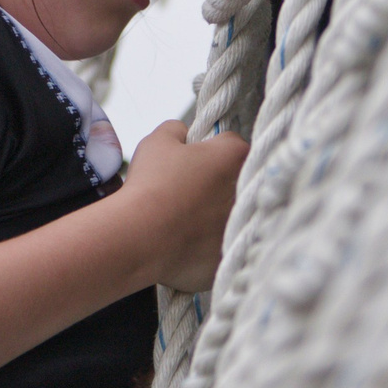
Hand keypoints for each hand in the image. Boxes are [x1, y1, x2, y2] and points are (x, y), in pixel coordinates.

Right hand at [118, 119, 247, 293]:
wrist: (140, 236)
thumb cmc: (151, 184)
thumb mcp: (158, 140)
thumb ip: (176, 129)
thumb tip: (184, 133)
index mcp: (235, 157)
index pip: (232, 144)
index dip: (211, 149)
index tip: (194, 159)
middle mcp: (247, 192)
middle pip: (236, 182)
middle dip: (217, 184)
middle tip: (187, 189)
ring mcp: (240, 228)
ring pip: (229, 217)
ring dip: (212, 215)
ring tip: (182, 217)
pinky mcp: (228, 258)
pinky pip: (218, 247)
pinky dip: (204, 246)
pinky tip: (182, 242)